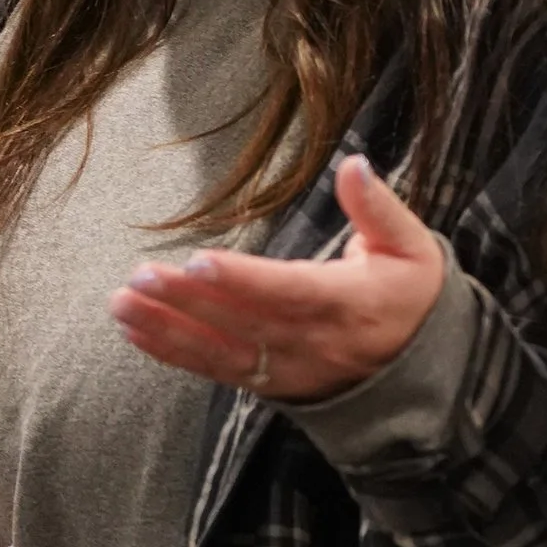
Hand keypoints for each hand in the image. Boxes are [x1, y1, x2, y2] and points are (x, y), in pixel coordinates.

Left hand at [109, 154, 444, 403]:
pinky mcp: (269, 383)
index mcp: (347, 303)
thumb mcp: (412, 248)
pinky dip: (175, 353)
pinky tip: (137, 332)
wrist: (424, 377)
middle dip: (188, 301)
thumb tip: (354, 163)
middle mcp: (311, 343)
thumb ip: (378, 207)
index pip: (288, 292)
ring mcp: (287, 368)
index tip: (200, 262)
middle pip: (242, 322)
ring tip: (122, 305)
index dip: (243, 280)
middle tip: (141, 278)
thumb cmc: (413, 299)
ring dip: (168, 330)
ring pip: (221, 352)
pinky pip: (217, 371)